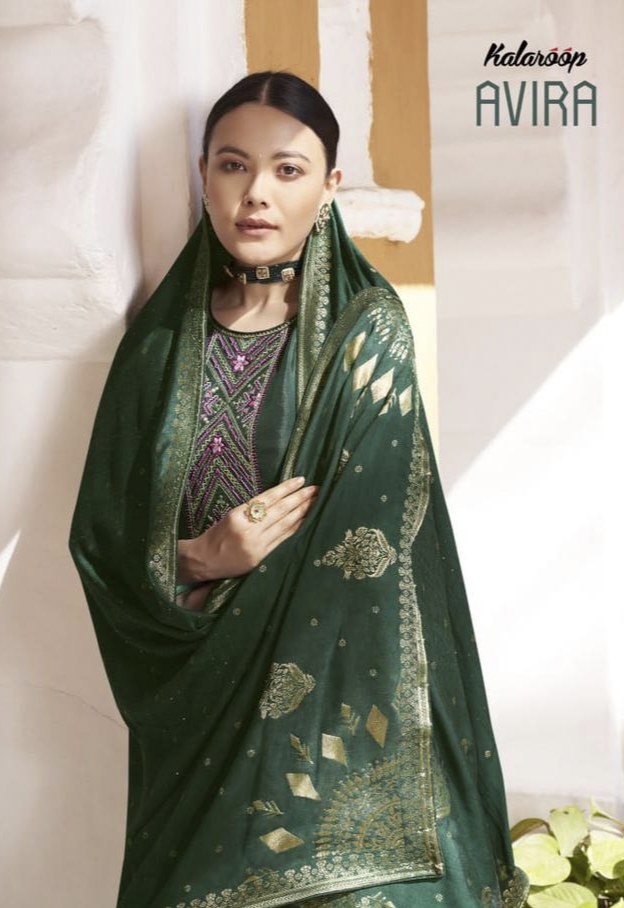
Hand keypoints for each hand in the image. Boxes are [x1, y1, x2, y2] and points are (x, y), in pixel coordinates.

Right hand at [177, 477, 317, 582]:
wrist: (203, 561)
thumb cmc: (217, 535)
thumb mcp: (231, 516)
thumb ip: (253, 509)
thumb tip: (280, 498)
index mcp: (237, 516)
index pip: (267, 499)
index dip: (285, 489)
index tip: (301, 480)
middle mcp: (248, 530)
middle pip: (280, 511)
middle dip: (300, 498)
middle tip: (316, 489)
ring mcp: (255, 546)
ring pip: (284, 525)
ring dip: (302, 512)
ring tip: (315, 502)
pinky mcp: (260, 558)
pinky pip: (282, 540)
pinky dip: (295, 529)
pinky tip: (305, 520)